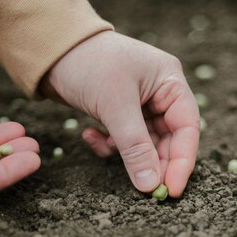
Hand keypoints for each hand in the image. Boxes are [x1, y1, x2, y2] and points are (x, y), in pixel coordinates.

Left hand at [42, 32, 199, 196]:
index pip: (187, 128)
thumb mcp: (115, 105)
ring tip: (106, 149)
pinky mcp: (119, 112)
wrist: (48, 46)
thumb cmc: (88, 63)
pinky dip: (109, 145)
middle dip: (154, 163)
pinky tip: (89, 136)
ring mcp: (140, 103)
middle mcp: (160, 93)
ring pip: (145, 143)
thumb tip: (150, 185)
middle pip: (169, 139)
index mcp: (170, 82)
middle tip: (145, 189)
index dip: (182, 161)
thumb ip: (135, 146)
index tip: (172, 190)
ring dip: (127, 153)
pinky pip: (124, 139)